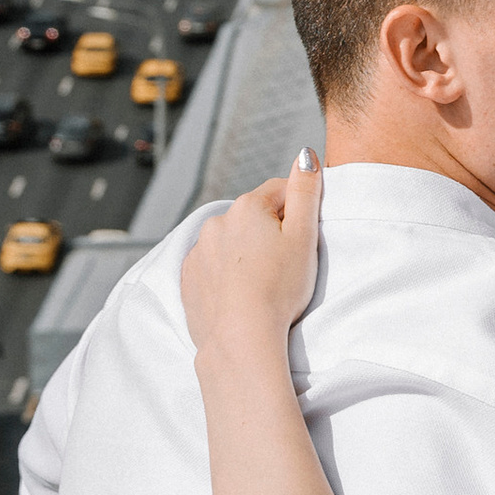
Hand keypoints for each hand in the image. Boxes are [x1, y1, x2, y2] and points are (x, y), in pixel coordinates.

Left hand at [182, 153, 321, 357]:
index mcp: (247, 206)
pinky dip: (226, 275)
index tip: (303, 240)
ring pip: (231, 242)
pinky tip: (242, 295)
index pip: (280, 192)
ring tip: (263, 284)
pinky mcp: (189, 280)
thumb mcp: (304, 236)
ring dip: (246, 253)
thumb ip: (305, 191)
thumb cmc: (278, 290)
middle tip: (285, 266)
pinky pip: (212, 267)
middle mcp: (216, 223)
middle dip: (269, 234)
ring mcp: (198, 252)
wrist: (241, 340)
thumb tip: (305, 155)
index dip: (298, 214)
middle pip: (253, 217)